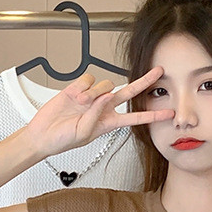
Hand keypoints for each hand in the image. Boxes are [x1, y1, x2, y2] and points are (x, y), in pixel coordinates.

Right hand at [23, 67, 174, 158]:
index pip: (135, 117)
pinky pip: (88, 79)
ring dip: (93, 93)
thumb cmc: (62, 140)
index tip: (168, 113)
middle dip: (145, 81)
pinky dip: (81, 87)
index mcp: (108, 122)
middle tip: (159, 71)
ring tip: (78, 105)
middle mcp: (103, 107)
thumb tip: (105, 95)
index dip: (152, 115)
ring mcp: (92, 97)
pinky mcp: (79, 88)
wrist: (43, 134)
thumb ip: (96, 115)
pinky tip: (73, 97)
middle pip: (129, 92)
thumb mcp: (83, 134)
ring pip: (105, 84)